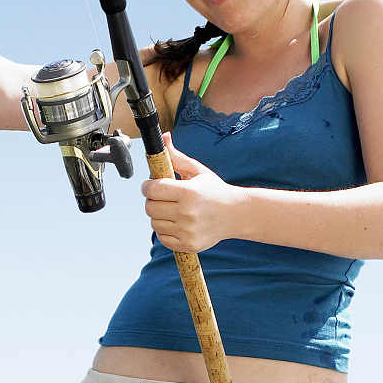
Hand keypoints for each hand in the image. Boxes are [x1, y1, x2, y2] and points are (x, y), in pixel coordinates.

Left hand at [141, 135, 240, 252]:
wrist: (235, 214)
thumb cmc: (214, 190)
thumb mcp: (197, 171)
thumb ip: (177, 157)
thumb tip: (164, 138)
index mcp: (188, 192)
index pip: (153, 190)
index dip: (147, 186)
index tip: (151, 185)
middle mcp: (187, 213)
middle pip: (150, 208)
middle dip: (151, 200)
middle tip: (160, 197)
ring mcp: (188, 231)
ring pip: (154, 223)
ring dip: (158, 215)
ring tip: (169, 209)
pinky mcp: (189, 244)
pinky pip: (162, 238)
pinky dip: (164, 230)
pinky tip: (174, 222)